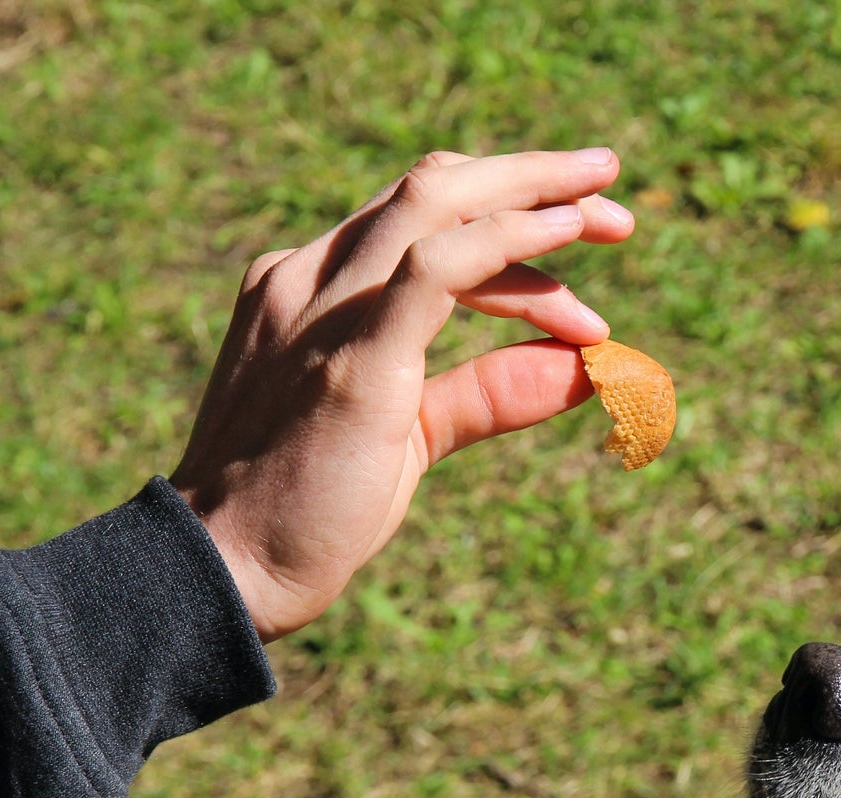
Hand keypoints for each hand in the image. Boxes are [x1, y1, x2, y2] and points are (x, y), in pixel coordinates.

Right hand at [170, 148, 632, 641]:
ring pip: (438, 203)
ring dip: (536, 198)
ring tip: (611, 218)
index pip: (418, 216)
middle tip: (615, 206)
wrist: (225, 571)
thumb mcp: (411, 434)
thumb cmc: (309, 512)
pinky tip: (567, 242)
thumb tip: (585, 372)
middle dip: (533, 182)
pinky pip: (441, 265)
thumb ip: (488, 394)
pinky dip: (512, 242)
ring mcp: (323, 308)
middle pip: (434, 188)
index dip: (506, 212)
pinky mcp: (355, 357)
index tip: (580, 238)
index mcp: (309, 288)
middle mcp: (308, 278)